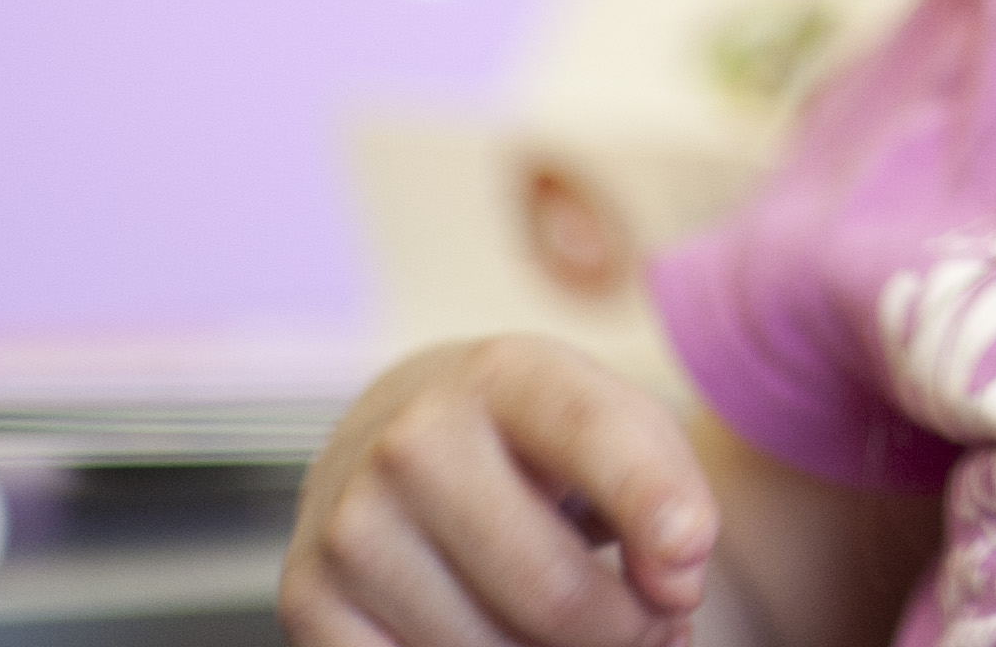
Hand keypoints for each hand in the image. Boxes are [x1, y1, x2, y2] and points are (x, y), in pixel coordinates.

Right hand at [283, 337, 717, 646]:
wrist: (394, 436)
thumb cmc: (535, 442)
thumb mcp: (615, 427)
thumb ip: (668, 494)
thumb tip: (672, 596)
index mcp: (506, 375)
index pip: (594, 438)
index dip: (657, 509)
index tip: (690, 561)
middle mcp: (413, 442)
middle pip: (555, 595)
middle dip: (630, 634)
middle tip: (655, 626)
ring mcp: (350, 525)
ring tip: (575, 624)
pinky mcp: (305, 600)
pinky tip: (498, 636)